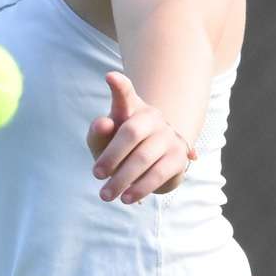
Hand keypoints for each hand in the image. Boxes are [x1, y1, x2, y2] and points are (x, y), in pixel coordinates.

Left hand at [86, 70, 194, 204]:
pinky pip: (159, 173)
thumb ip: (97, 134)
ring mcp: (168, 135)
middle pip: (130, 132)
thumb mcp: (102, 142)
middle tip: (96, 175)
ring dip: (123, 179)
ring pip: (144, 157)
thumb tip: (104, 123)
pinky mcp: (179, 155)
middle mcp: (151, 117)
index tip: (110, 77)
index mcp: (130, 108)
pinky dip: (141, 187)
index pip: (125, 94)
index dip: (119, 86)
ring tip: (106, 195)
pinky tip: (128, 198)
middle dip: (111, 156)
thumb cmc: (119, 148)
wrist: (152, 161)